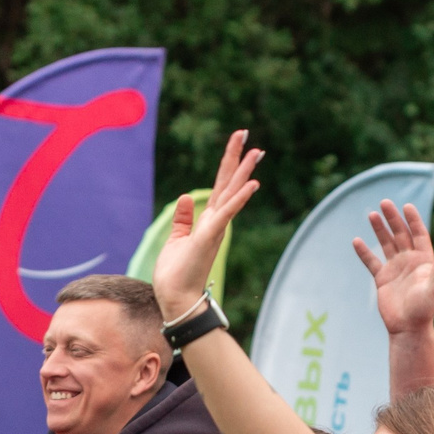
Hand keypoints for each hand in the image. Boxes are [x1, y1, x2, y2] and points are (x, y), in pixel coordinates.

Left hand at [152, 129, 263, 321]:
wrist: (177, 299)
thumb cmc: (176, 274)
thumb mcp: (176, 239)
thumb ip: (183, 218)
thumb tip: (185, 197)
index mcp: (207, 220)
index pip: (219, 187)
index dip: (227, 164)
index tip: (236, 143)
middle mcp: (215, 222)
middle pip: (228, 183)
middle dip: (236, 158)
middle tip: (245, 134)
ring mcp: (215, 229)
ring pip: (231, 194)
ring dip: (243, 173)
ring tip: (256, 152)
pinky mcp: (209, 237)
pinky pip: (226, 213)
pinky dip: (239, 199)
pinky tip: (252, 185)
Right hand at [352, 200, 433, 337]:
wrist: (409, 327)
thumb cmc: (425, 308)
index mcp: (423, 260)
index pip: (419, 234)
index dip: (413, 220)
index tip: (407, 206)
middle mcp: (409, 261)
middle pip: (401, 235)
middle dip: (393, 219)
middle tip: (384, 203)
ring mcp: (395, 269)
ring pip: (386, 244)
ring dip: (379, 230)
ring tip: (372, 214)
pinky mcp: (382, 279)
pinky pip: (372, 262)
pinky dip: (364, 252)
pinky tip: (357, 241)